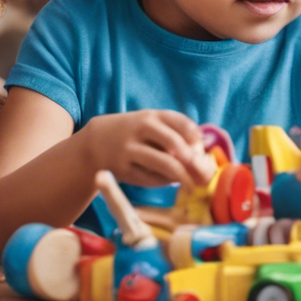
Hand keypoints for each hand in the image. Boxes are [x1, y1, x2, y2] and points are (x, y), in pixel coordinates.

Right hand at [84, 110, 210, 189]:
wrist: (96, 142)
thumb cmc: (134, 133)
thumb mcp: (150, 123)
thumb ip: (174, 132)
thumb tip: (203, 153)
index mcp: (151, 116)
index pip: (179, 121)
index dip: (195, 135)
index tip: (203, 146)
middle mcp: (140, 129)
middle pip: (173, 142)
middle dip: (192, 158)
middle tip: (203, 171)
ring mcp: (131, 149)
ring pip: (163, 163)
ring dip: (182, 175)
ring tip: (193, 184)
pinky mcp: (124, 169)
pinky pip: (151, 178)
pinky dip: (165, 182)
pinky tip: (171, 182)